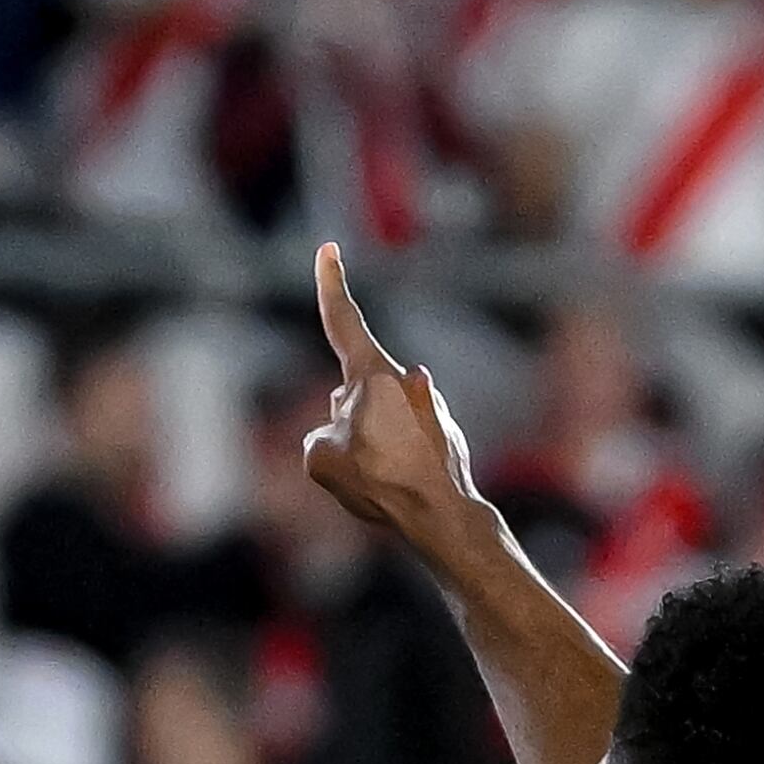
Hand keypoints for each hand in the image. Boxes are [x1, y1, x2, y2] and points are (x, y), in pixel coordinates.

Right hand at [300, 245, 488, 555]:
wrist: (441, 514)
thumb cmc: (380, 482)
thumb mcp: (321, 459)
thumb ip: (321, 436)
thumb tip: (345, 432)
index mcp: (372, 375)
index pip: (343, 321)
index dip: (330, 285)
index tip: (329, 249)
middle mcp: (404, 380)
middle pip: (353, 391)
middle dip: (345, 420)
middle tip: (356, 461)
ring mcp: (428, 404)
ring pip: (377, 419)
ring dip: (371, 444)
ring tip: (382, 479)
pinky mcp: (442, 431)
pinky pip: (402, 441)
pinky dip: (394, 460)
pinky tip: (402, 486)